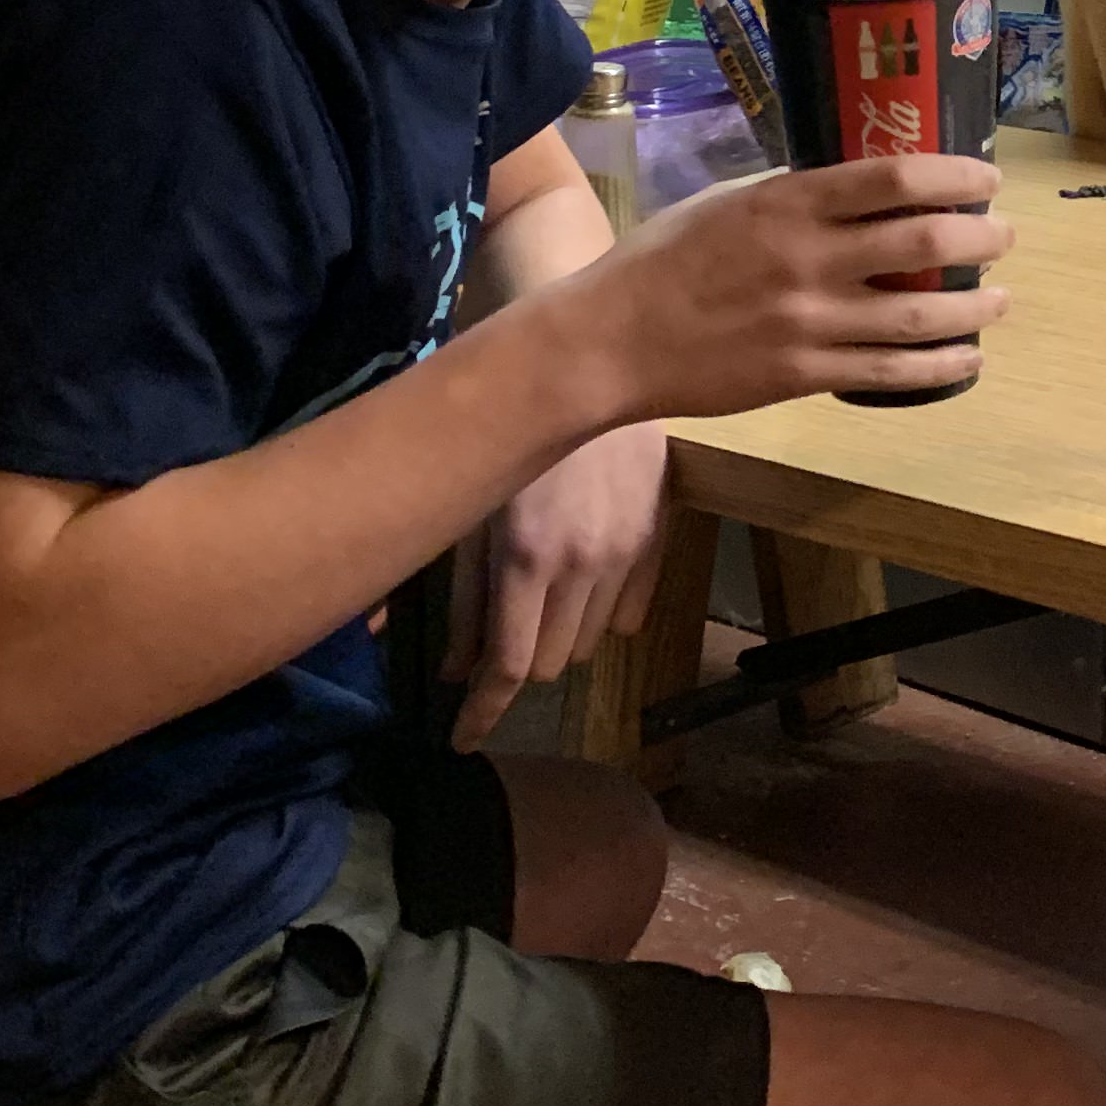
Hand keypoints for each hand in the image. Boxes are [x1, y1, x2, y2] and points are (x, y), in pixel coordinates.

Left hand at [444, 418, 666, 750]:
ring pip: (588, 644)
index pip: (507, 667)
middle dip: (515, 663)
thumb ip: (458, 593)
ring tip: (537, 604)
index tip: (461, 739)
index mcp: (525, 558)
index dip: (482, 713)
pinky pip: (630, 615)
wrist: (592, 365)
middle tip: (494, 641)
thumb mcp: (469, 511)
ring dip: (556, 639)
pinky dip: (601, 618)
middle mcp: (581, 565)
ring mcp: (625, 553)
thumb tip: (449, 666)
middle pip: (547, 664)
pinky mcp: (656, 538)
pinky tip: (581, 586)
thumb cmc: (509, 435)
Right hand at [586, 156, 1011, 414]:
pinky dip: (940, 364)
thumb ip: (792, 195)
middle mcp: (808, 260)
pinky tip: (968, 357)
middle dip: (982, 237)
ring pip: (919, 315)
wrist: (612, 341)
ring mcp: (810, 323)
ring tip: (1001, 299)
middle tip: (1004, 235)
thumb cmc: (664, 260)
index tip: (987, 178)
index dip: (956, 176)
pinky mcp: (804, 377)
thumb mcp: (727, 202)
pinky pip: (890, 373)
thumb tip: (857, 186)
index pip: (894, 178)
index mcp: (788, 205)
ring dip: (975, 306)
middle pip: (924, 244)